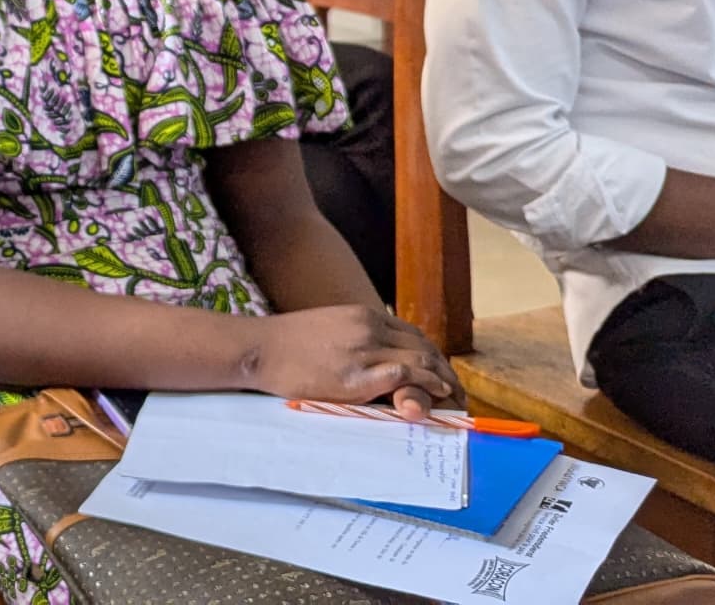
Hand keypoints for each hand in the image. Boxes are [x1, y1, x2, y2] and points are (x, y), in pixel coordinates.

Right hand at [244, 305, 461, 419]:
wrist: (257, 349)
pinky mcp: (357, 375)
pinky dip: (427, 384)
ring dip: (442, 380)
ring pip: (421, 359)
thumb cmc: (285, 346)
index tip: (442, 374)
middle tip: (456, 393)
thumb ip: (353, 338)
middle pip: (424, 346)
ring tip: (453, 398)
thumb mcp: (327, 329)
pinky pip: (404, 374)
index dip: (433, 356)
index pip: (412, 334)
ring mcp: (364, 350)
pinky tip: (436, 394)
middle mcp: (368, 327)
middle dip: (445, 370)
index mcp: (362, 315)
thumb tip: (371, 359)